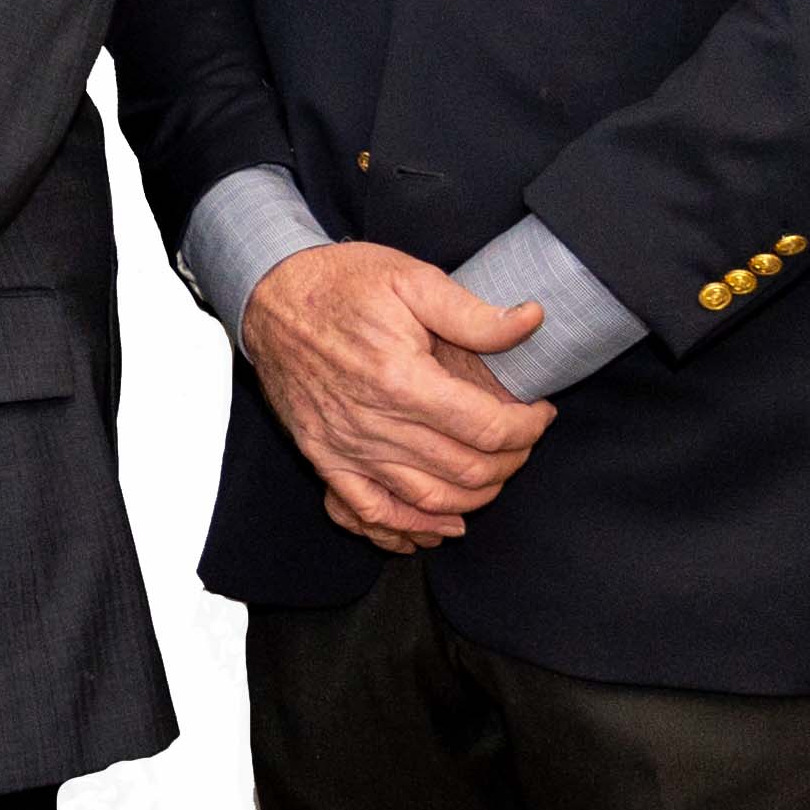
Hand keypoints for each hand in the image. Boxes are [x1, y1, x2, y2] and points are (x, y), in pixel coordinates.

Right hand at [237, 242, 557, 550]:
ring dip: (475, 496)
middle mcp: (373, 422)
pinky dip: (411, 530)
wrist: (270, 297)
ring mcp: (346, 447)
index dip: (528, 428)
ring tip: (495, 472)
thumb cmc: (340, 284)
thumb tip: (532, 321)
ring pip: (430, 499)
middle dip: (511, 461)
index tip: (540, 413)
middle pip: (467, 470)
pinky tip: (441, 525)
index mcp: (400, 378)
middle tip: (522, 440)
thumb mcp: (410, 278)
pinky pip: (371, 513)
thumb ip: (473, 311)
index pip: (488, 428)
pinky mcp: (324, 457)